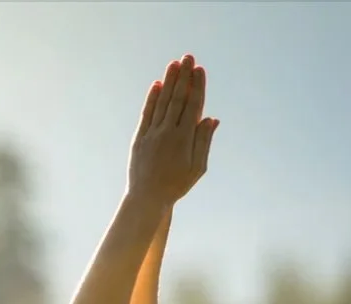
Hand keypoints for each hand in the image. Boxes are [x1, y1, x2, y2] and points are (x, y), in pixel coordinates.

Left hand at [127, 54, 217, 205]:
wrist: (147, 199)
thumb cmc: (176, 185)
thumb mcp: (197, 167)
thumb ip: (203, 141)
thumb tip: (211, 118)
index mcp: (184, 139)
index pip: (193, 106)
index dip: (197, 86)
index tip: (200, 69)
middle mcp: (167, 133)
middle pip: (177, 99)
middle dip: (184, 77)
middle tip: (188, 57)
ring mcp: (151, 134)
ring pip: (162, 103)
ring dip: (168, 82)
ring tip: (174, 64)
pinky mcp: (139, 139)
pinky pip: (146, 114)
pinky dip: (152, 99)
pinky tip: (157, 85)